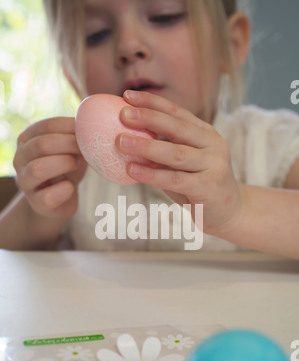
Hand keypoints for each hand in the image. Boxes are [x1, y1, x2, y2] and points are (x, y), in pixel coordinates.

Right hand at [14, 117, 86, 219]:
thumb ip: (76, 134)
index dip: (70, 128)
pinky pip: (48, 196)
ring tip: (77, 165)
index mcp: (28, 139)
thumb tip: (93, 121)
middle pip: (42, 145)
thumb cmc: (66, 167)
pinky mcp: (36, 203)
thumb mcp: (71, 147)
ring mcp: (25, 181)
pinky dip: (65, 190)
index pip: (47, 126)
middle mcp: (20, 158)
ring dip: (64, 164)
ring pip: (38, 169)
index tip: (88, 132)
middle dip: (69, 145)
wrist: (61, 198)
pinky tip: (71, 186)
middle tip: (85, 150)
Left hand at [115, 90, 242, 234]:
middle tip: (123, 114)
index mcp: (205, 134)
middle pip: (177, 127)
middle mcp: (212, 144)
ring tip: (121, 142)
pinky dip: (151, 174)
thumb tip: (125, 138)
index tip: (128, 96)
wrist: (230, 211)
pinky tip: (132, 170)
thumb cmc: (199, 185)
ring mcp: (213, 165)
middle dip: (149, 118)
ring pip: (175, 153)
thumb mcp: (184, 164)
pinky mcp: (208, 187)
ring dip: (146, 146)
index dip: (153, 102)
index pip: (177, 113)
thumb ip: (164, 152)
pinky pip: (175, 179)